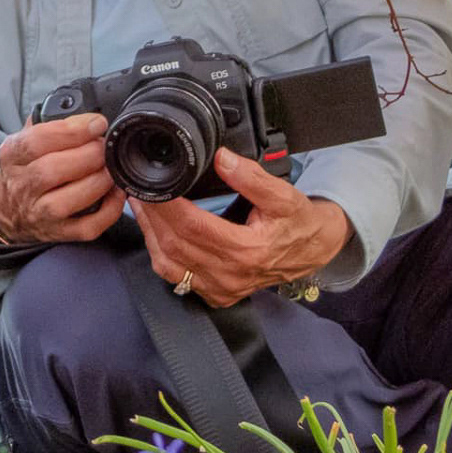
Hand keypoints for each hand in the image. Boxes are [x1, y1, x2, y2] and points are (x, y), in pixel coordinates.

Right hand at [0, 114, 127, 243]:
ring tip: (111, 168)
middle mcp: (21, 185)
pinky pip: (86, 227)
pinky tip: (116, 193)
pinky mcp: (58, 232)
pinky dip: (108, 210)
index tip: (96, 123)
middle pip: (51, 170)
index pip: (36, 141)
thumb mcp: (24, 142)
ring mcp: (39, 212)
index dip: (71, 131)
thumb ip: (48, 124)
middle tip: (104, 146)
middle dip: (87, 155)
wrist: (8, 212)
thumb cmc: (25, 169)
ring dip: (97, 182)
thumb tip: (86, 114)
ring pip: (67, 201)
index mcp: (12, 156)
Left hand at [134, 148, 351, 308]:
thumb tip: (221, 158)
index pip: (193, 226)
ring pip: (169, 263)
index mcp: (247, 251)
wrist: (313, 251)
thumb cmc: (298, 223)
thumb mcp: (284, 195)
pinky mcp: (215, 294)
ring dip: (150, 233)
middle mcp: (230, 275)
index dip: (167, 204)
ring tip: (141, 205)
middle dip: (152, 215)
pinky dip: (160, 252)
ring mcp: (220, 288)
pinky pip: (175, 276)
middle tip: (138, 188)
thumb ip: (252, 177)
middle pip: (174, 244)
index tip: (152, 184)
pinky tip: (154, 231)